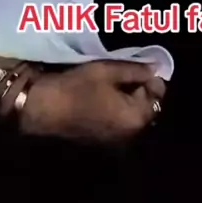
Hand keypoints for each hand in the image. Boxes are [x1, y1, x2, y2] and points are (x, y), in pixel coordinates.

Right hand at [20, 60, 165, 144]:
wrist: (44, 108)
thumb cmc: (78, 87)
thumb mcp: (108, 71)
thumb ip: (136, 69)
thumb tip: (156, 67)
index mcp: (136, 118)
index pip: (157, 93)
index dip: (149, 76)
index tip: (135, 64)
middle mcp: (130, 133)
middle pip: (146, 103)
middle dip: (138, 85)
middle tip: (120, 69)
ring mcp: (115, 138)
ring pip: (131, 110)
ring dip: (126, 94)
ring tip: (110, 78)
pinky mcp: (102, 137)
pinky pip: (118, 118)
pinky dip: (115, 105)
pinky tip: (100, 93)